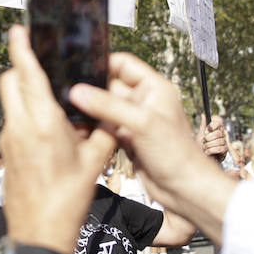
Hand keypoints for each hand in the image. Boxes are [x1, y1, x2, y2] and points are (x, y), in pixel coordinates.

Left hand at [0, 25, 116, 253]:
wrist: (40, 235)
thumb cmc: (67, 201)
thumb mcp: (96, 163)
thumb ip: (105, 131)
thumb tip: (112, 111)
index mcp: (43, 122)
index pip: (26, 73)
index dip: (21, 48)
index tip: (18, 30)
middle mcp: (19, 126)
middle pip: (10, 81)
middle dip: (22, 68)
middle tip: (42, 65)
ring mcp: (9, 140)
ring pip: (11, 102)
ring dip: (26, 94)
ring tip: (56, 102)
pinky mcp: (6, 153)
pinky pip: (14, 122)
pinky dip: (27, 115)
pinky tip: (50, 130)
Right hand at [70, 52, 232, 224]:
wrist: (184, 189)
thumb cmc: (177, 154)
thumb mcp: (141, 123)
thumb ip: (109, 106)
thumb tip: (79, 92)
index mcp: (154, 88)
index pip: (124, 64)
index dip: (103, 64)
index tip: (80, 70)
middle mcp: (145, 101)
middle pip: (111, 86)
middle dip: (92, 91)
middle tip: (69, 95)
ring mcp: (135, 121)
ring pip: (106, 108)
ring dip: (91, 111)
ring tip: (71, 113)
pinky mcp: (128, 139)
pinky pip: (106, 128)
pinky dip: (95, 129)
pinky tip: (81, 130)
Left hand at [197, 116, 228, 157]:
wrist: (202, 157)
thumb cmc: (201, 145)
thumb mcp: (200, 135)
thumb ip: (203, 126)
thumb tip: (203, 115)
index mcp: (217, 129)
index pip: (218, 122)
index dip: (212, 126)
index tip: (206, 130)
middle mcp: (222, 135)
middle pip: (218, 133)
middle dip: (208, 138)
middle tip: (203, 141)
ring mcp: (224, 143)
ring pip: (218, 141)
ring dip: (208, 145)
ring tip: (204, 148)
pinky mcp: (225, 151)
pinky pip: (219, 149)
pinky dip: (211, 150)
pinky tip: (207, 152)